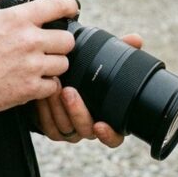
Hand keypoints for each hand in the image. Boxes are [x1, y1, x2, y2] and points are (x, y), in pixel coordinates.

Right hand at [0, 0, 78, 112]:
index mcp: (19, 18)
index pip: (58, 6)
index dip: (70, 6)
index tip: (71, 10)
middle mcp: (30, 41)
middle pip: (68, 40)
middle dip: (61, 40)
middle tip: (52, 42)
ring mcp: (31, 66)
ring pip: (63, 64)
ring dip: (55, 62)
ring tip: (42, 62)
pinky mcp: (30, 89)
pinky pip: (53, 86)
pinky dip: (47, 84)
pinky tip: (35, 78)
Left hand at [35, 33, 143, 147]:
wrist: (54, 79)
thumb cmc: (84, 72)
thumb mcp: (99, 62)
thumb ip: (118, 52)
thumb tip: (136, 39)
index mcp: (105, 116)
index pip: (114, 136)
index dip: (109, 135)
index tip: (100, 124)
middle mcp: (88, 126)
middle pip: (86, 130)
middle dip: (76, 111)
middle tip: (68, 90)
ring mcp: (69, 129)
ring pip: (64, 127)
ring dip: (57, 107)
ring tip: (53, 85)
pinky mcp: (51, 127)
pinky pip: (47, 126)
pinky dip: (44, 110)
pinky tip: (41, 94)